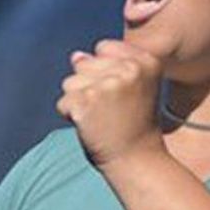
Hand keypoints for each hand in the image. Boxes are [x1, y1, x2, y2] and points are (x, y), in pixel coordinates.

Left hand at [56, 39, 168, 170]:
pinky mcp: (88, 101)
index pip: (103, 48)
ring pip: (70, 82)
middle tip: (110, 111)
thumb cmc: (133, 126)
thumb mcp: (130, 89)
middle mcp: (130, 68)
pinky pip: (63, 102)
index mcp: (145, 61)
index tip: (121, 95)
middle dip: (89, 87)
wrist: (137, 160)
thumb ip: (106, 67)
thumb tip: (76, 56)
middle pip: (84, 64)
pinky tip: (91, 127)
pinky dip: (70, 117)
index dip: (104, 72)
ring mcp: (109, 84)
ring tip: (101, 119)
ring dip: (78, 102)